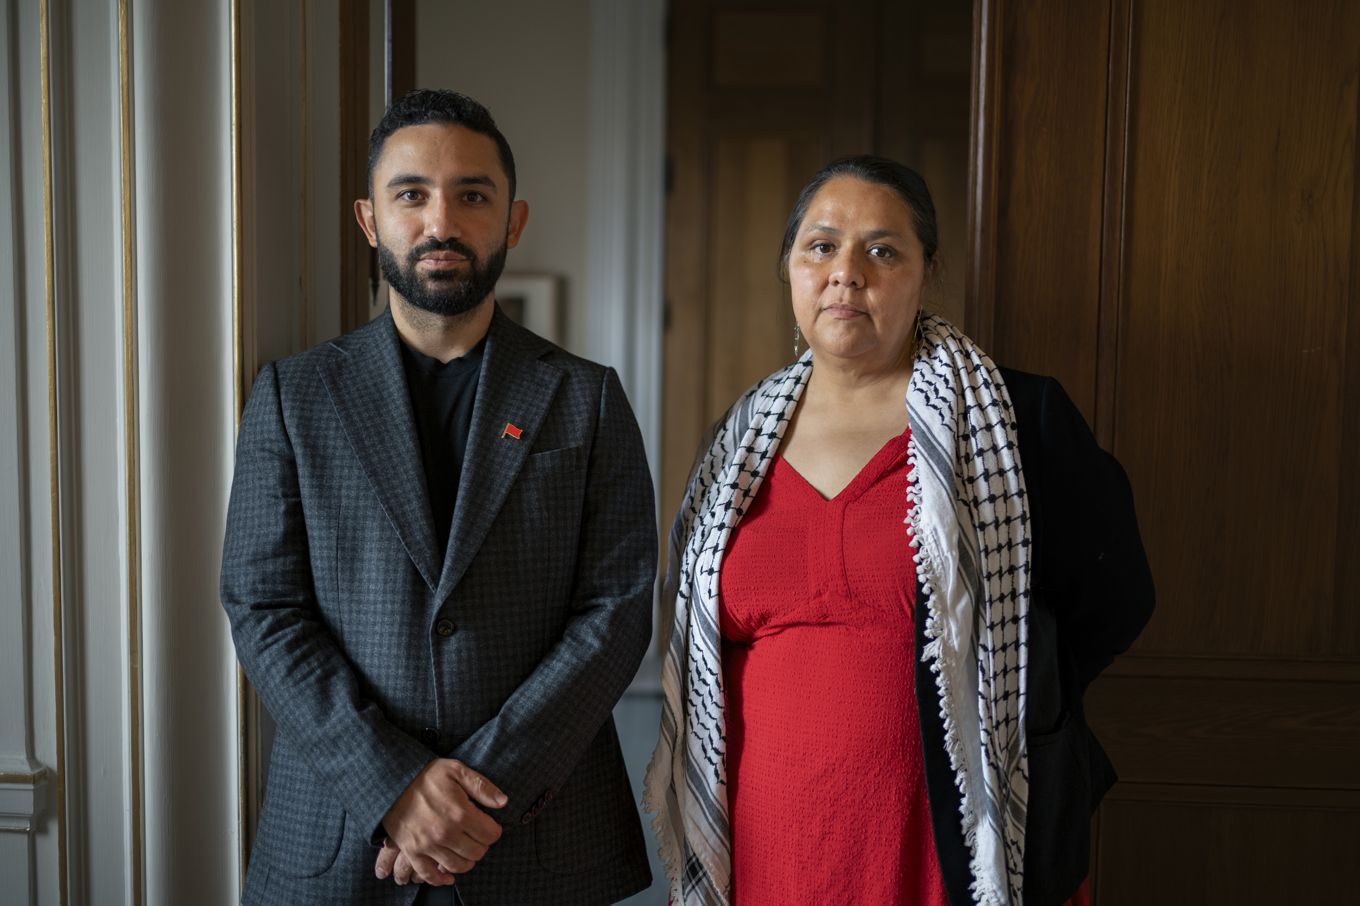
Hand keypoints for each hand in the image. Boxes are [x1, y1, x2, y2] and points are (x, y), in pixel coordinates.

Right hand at [377, 759, 506, 884]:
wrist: (392, 783)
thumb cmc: (425, 776)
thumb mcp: (456, 770)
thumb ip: (482, 786)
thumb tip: (503, 802)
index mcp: (460, 813)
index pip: (490, 834)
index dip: (494, 830)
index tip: (489, 825)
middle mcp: (446, 833)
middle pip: (477, 852)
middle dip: (482, 844)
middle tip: (477, 836)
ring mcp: (428, 845)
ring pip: (458, 865)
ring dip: (467, 861)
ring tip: (466, 850)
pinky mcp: (413, 851)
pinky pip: (430, 874)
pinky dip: (441, 878)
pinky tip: (449, 875)